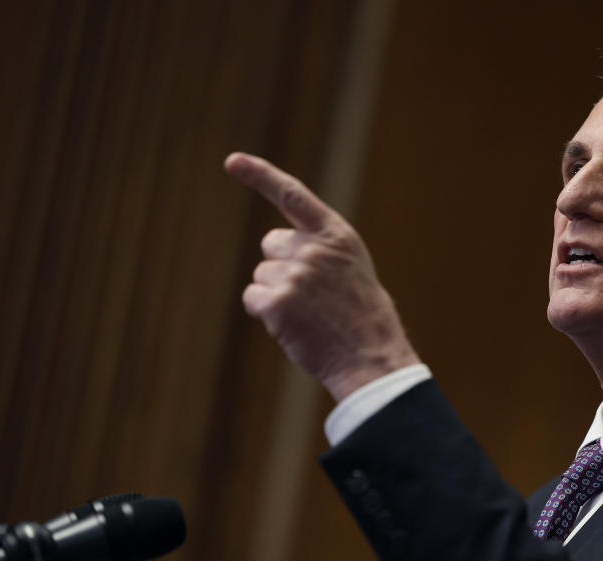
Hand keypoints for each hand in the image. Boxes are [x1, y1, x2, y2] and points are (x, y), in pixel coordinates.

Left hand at [224, 153, 420, 401]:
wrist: (371, 358)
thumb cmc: (364, 319)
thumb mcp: (353, 269)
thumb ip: (322, 249)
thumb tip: (276, 247)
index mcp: (337, 235)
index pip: (293, 194)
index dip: (259, 175)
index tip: (231, 161)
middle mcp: (314, 248)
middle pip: (271, 245)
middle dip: (282, 266)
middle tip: (312, 295)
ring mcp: (295, 274)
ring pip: (262, 275)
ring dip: (276, 294)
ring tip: (309, 314)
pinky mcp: (278, 302)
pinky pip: (253, 299)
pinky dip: (266, 313)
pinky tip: (293, 325)